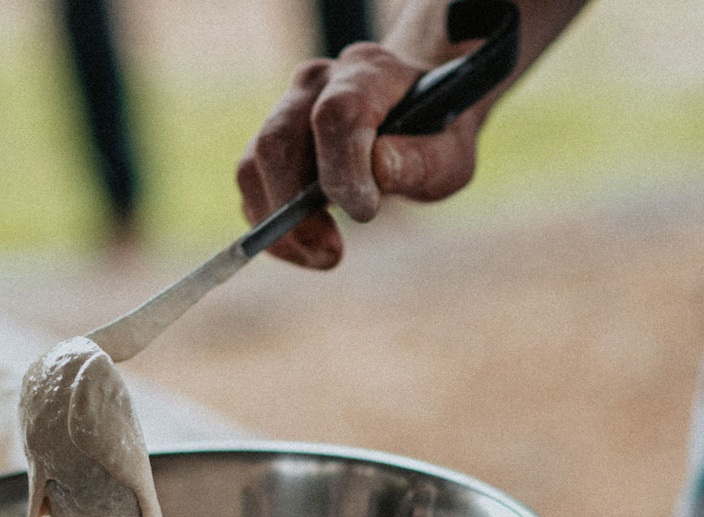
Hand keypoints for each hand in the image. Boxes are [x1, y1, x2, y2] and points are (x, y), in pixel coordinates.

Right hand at [237, 42, 484, 269]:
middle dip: (295, 207)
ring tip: (323, 257)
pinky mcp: (270, 144)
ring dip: (277, 225)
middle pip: (278, 141)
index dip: (342, 166)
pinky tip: (307, 250)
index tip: (365, 214)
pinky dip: (270, 229)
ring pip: (254, 166)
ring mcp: (287, 109)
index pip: (337, 112)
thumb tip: (378, 170)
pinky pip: (251, 189)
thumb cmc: (436, 132)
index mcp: (368, 72)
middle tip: (332, 254)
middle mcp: (317, 83)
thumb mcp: (452, 151)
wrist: (415, 110)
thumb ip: (423, 160)